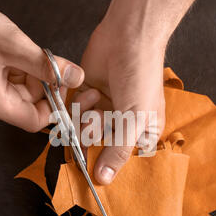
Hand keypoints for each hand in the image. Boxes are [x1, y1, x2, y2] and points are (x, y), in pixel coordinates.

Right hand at [0, 0, 84, 131]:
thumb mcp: (15, 45)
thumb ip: (48, 66)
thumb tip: (76, 78)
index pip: (35, 120)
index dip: (55, 104)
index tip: (63, 84)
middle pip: (29, 105)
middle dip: (41, 83)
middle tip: (42, 58)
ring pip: (19, 94)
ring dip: (29, 75)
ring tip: (19, 51)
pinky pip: (7, 86)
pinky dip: (17, 72)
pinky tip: (10, 54)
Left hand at [75, 0, 207, 184]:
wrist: (128, 37)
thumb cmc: (141, 77)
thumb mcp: (134, 118)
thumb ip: (117, 150)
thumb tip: (104, 179)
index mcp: (141, 133)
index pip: (122, 160)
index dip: (108, 165)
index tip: (96, 171)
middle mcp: (121, 123)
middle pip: (98, 147)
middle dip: (94, 134)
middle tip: (98, 120)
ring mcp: (102, 109)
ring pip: (82, 130)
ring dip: (85, 117)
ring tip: (97, 100)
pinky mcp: (85, 96)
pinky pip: (73, 112)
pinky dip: (77, 105)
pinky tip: (89, 92)